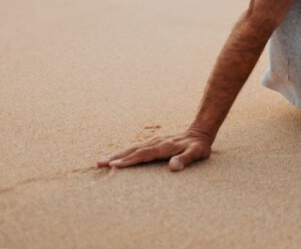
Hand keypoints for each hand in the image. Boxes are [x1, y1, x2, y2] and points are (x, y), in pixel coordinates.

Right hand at [97, 129, 212, 171]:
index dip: (129, 160)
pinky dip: (125, 152)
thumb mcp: (197, 153)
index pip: (144, 154)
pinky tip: (117, 157)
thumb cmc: (199, 146)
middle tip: (100, 163)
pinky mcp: (154, 143)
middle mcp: (156, 143)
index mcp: (164, 147)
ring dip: (117, 154)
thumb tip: (173, 167)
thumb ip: (185, 159)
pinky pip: (136, 148)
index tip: (115, 165)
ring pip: (133, 148)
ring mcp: (154, 142)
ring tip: (102, 161)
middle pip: (133, 150)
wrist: (200, 132)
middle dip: (116, 157)